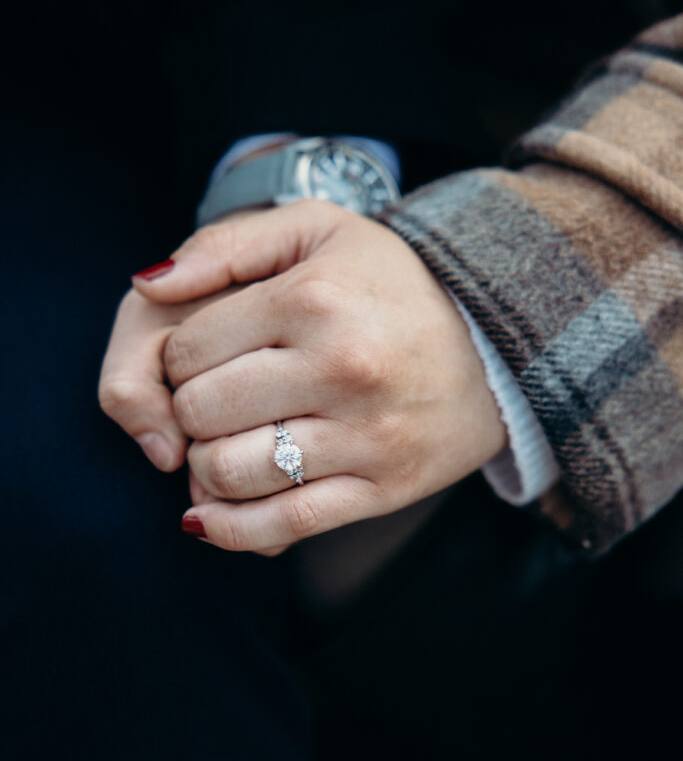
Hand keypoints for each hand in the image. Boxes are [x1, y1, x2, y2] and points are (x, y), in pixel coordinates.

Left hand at [118, 200, 506, 552]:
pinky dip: (231, 530)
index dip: (178, 359)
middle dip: (189, 413)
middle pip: (200, 413)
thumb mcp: (317, 230)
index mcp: (314, 299)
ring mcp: (365, 435)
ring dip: (207, 467)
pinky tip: (207, 517)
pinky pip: (283, 525)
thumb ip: (225, 245)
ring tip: (226, 445)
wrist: (496, 343)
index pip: (186, 350)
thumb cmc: (392, 284)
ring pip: (230, 473)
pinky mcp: (382, 488)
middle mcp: (340, 367)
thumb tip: (146, 285)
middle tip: (215, 403)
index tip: (205, 359)